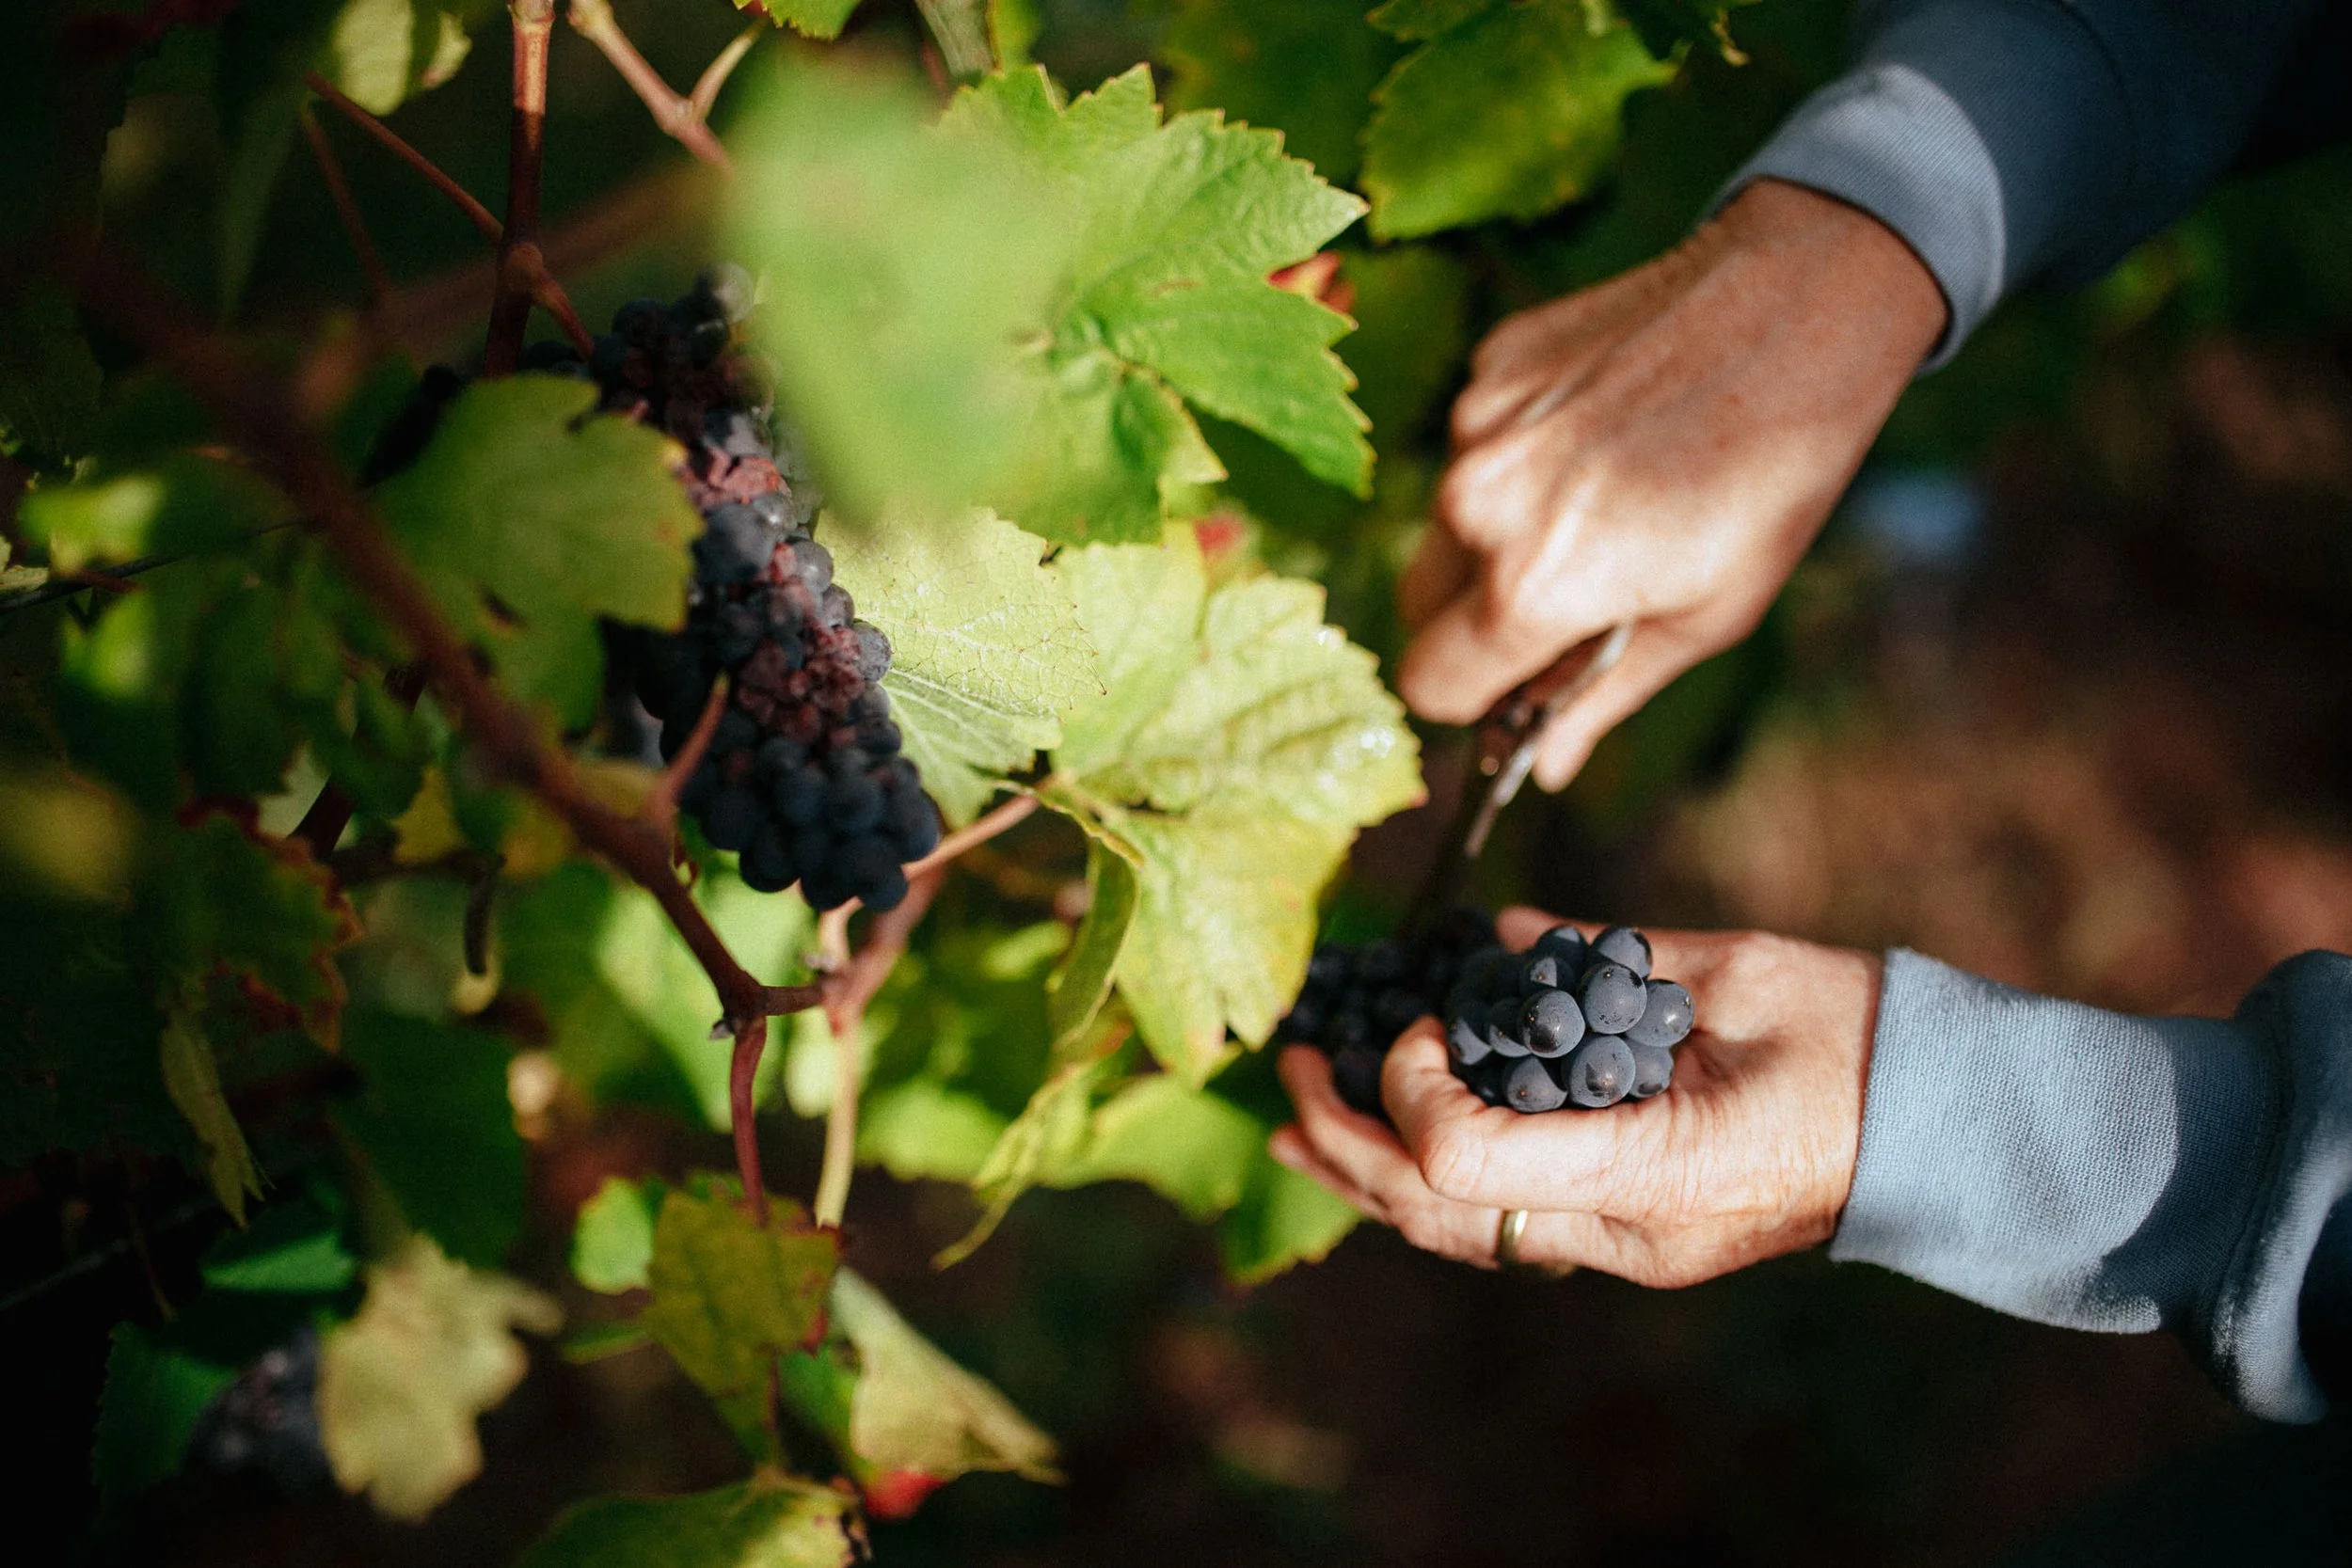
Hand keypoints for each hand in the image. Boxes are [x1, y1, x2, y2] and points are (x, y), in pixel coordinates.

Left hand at [1268, 908, 1883, 1281]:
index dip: (1410, 1089)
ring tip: (1296, 1131)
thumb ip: (1606, 963)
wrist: (1952, 1127)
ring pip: (1461, 1236)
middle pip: (1437, 1212)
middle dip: (1345, 1142)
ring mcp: (1631, 1246)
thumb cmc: (1860, 1037)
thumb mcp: (1732, 978)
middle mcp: (1629, 1228)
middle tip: (1286, 1074)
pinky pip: (1507, 1228)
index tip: (1418, 1021)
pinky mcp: (1636, 1237)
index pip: (1465, 1161)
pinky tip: (1383, 1154)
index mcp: (1654, 1165)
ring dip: (1367, 1180)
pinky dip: (1433, 1189)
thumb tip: (1500, 942)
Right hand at [1399, 179, 1946, 786]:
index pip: (1428, 684)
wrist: (1796, 310)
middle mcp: (1478, 506)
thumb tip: (1543, 769)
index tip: (1520, 683)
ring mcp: (1475, 426)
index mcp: (1530, 587)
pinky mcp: (1489, 365)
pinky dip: (1521, 455)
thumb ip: (1601, 697)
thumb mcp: (1705, 616)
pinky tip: (1603, 430)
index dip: (1474, 698)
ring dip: (1500, 532)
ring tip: (1604, 497)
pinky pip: (1475, 443)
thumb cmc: (1770, 478)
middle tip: (1567, 598)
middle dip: (1473, 619)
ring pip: (1447, 520)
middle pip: (1419, 605)